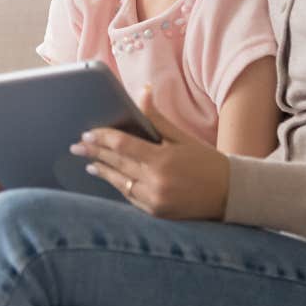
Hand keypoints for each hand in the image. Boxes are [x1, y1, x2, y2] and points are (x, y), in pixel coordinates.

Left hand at [70, 87, 229, 219]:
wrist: (229, 193)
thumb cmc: (206, 161)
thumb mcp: (183, 137)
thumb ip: (157, 118)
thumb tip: (143, 92)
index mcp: (163, 159)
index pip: (123, 146)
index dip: (102, 139)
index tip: (86, 134)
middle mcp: (156, 182)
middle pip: (117, 164)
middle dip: (94, 154)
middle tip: (76, 146)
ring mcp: (154, 200)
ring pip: (120, 183)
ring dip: (103, 172)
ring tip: (89, 164)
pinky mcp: (155, 213)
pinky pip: (130, 198)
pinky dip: (119, 186)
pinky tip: (110, 178)